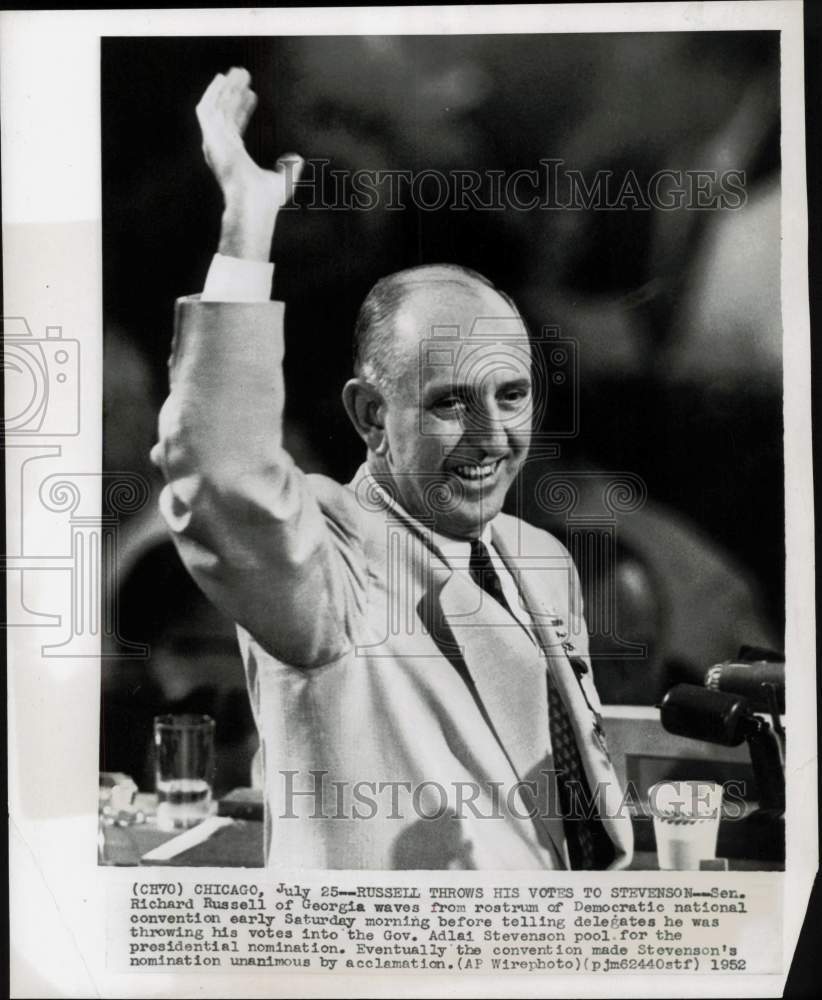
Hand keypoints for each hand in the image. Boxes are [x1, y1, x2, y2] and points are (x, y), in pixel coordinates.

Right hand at [196, 67, 302, 259]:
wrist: (253, 202)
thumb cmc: (265, 200)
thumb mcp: (283, 181)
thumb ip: (289, 168)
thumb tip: (297, 158)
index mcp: (234, 159)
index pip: (236, 129)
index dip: (243, 111)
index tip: (252, 95)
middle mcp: (221, 150)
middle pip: (225, 114)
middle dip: (233, 94)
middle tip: (244, 75)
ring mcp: (214, 143)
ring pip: (216, 108)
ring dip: (225, 88)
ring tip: (238, 72)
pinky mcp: (210, 137)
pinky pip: (207, 108)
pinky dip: (214, 93)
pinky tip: (223, 79)